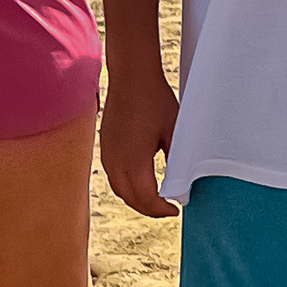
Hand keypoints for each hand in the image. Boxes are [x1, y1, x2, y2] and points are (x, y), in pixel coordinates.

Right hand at [100, 70, 179, 216]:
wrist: (132, 76)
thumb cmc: (155, 100)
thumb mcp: (174, 132)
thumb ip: (176, 161)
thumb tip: (181, 184)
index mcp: (134, 159)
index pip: (146, 198)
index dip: (161, 209)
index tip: (175, 210)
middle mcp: (116, 160)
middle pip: (130, 198)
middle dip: (149, 208)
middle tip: (167, 209)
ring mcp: (107, 153)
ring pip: (119, 188)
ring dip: (136, 198)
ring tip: (155, 199)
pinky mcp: (104, 145)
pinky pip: (113, 175)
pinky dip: (126, 185)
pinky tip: (140, 181)